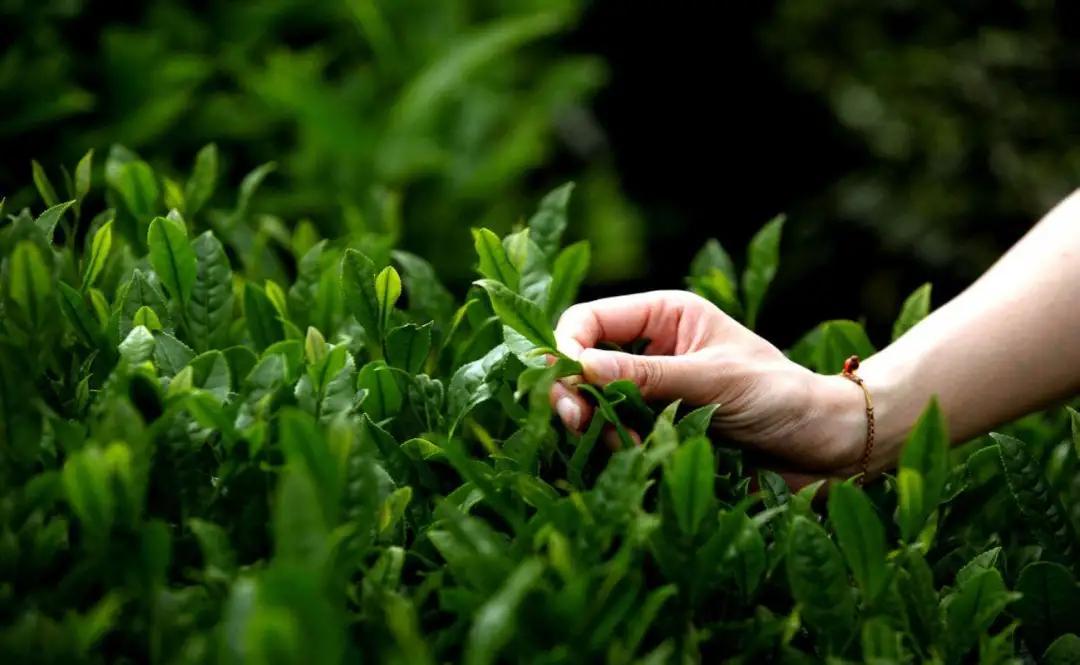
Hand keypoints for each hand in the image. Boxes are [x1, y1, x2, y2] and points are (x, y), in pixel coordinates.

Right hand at [549, 291, 867, 480]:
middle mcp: (650, 350)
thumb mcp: (714, 380)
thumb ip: (646, 376)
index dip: (567, 346)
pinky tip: (646, 455)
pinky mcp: (658, 428)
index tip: (566, 383)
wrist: (825, 447)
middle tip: (576, 423)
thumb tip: (579, 368)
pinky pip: (616, 435)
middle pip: (582, 363)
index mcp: (664, 317)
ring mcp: (652, 391)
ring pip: (594, 404)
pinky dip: (620, 448)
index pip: (589, 320)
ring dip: (600, 426)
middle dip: (573, 392)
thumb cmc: (781, 396)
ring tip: (631, 444)